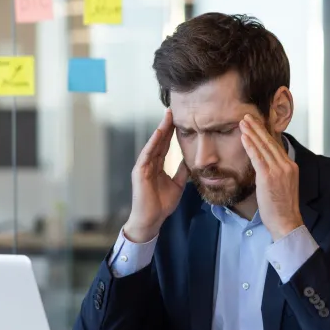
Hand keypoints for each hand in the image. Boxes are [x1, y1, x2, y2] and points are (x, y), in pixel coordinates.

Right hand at [124, 109, 188, 241]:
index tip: (179, 119)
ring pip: (153, 144)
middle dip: (166, 126)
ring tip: (167, 116)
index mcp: (157, 166)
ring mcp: (143, 166)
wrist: (151, 219)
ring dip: (160, 130)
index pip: (165, 145)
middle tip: (172, 110)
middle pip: (159, 141)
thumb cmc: (162, 204)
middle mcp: (149, 163)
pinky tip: (159, 132)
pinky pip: (147, 154)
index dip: (171, 132)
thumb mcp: (177, 185)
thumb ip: (182, 172)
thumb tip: (190, 160)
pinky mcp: (139, 172)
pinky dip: (153, 142)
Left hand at [239, 114, 302, 240]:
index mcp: (290, 167)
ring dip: (252, 133)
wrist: (287, 222)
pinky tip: (244, 137)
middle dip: (257, 128)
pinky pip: (258, 158)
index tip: (257, 124)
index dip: (265, 133)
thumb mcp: (282, 186)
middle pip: (270, 142)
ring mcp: (278, 171)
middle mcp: (286, 166)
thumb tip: (264, 167)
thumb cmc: (281, 208)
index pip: (276, 145)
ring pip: (263, 147)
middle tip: (247, 117)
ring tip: (243, 122)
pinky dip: (250, 146)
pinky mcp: (268, 177)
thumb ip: (275, 174)